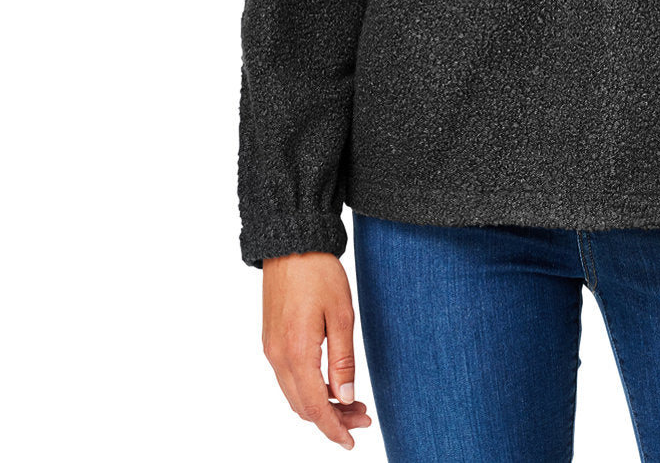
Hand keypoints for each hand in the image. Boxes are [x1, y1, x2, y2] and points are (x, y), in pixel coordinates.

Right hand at [262, 250, 373, 449]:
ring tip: (352, 402)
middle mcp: (278, 357)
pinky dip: (309, 389)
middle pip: (304, 407)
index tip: (351, 441)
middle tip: (363, 417)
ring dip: (321, 405)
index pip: (315, 407)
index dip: (333, 428)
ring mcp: (271, 349)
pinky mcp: (271, 340)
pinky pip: (288, 378)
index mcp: (297, 352)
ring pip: (295, 394)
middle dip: (332, 419)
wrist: (291, 243)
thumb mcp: (342, 314)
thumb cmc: (319, 273)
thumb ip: (343, 359)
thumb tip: (345, 397)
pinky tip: (330, 382)